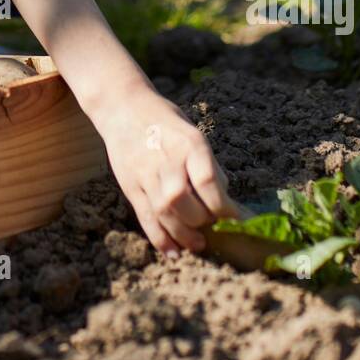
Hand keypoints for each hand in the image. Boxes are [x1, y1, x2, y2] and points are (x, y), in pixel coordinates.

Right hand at [92, 84, 246, 256]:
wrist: (122, 107)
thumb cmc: (165, 121)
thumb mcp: (194, 133)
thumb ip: (208, 165)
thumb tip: (224, 197)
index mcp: (189, 144)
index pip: (208, 182)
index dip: (224, 207)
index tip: (236, 218)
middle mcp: (167, 160)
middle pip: (185, 202)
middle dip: (203, 222)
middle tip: (213, 228)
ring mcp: (146, 174)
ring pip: (165, 213)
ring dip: (184, 235)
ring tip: (198, 244)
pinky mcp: (130, 185)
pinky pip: (146, 217)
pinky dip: (160, 238)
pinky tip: (173, 251)